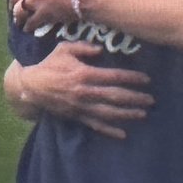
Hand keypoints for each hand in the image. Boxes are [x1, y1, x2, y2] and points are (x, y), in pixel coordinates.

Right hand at [13, 41, 152, 139]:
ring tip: (143, 114)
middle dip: (135, 98)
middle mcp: (85, 92)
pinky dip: (109, 131)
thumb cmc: (50, 65)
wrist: (31, 87)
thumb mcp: (64, 49)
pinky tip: (123, 134)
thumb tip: (101, 49)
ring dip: (127, 114)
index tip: (146, 79)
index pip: (114, 77)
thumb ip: (83, 47)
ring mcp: (81, 107)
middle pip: (115, 96)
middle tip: (151, 100)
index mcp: (84, 74)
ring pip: (109, 113)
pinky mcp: (76, 117)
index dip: (132, 78)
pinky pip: (95, 125)